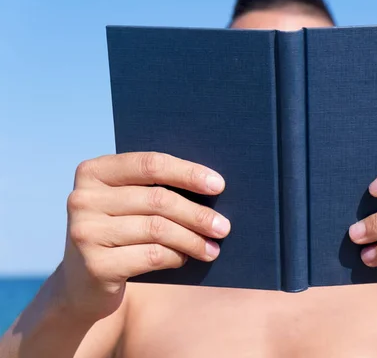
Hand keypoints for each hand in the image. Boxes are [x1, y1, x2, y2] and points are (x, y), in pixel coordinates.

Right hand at [58, 152, 228, 320]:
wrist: (82, 284)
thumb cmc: (119, 233)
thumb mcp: (128, 205)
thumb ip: (155, 190)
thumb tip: (212, 187)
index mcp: (94, 172)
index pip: (150, 164)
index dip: (188, 173)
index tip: (219, 185)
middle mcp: (83, 198)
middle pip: (158, 200)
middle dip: (197, 214)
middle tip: (223, 227)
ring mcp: (85, 232)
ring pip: (158, 229)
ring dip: (192, 240)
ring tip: (212, 248)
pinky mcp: (94, 265)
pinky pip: (151, 256)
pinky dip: (175, 257)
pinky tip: (185, 258)